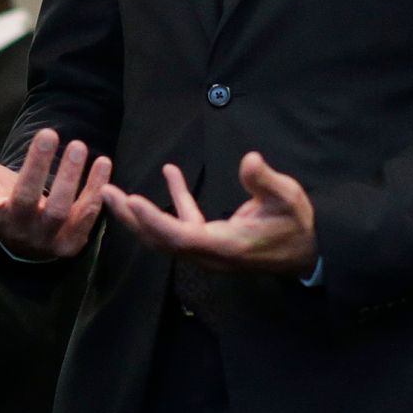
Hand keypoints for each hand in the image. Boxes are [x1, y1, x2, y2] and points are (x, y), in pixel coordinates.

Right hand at [0, 128, 110, 260]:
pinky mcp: (70, 243)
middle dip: (36, 168)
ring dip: (71, 178)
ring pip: (58, 209)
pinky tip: (102, 162)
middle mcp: (14, 230)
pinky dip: (95, 189)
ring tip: (78, 145)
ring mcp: (44, 239)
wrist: (30, 239)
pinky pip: (86, 215)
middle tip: (48, 133)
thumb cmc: (0, 199)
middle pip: (24, 201)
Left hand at [104, 151, 316, 277]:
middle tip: (105, 193)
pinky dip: (174, 200)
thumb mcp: (288, 198)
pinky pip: (184, 222)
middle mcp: (208, 252)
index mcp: (224, 245)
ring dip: (140, 213)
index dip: (155, 220)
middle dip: (131, 218)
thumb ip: (265, 181)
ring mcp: (207, 248)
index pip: (181, 236)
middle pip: (160, 239)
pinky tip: (171, 172)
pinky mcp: (211, 239)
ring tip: (116, 191)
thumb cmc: (297, 225)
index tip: (133, 201)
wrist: (307, 252)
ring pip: (165, 233)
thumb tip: (249, 159)